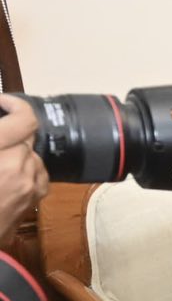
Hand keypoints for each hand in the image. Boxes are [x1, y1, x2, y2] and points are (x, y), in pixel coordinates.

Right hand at [0, 96, 49, 240]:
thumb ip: (1, 142)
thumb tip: (4, 119)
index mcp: (2, 154)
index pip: (25, 120)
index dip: (15, 105)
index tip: (4, 102)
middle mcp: (18, 167)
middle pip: (26, 139)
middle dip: (10, 137)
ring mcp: (29, 184)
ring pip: (32, 157)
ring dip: (17, 155)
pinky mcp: (33, 198)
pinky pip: (37, 175)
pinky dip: (26, 171)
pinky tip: (8, 176)